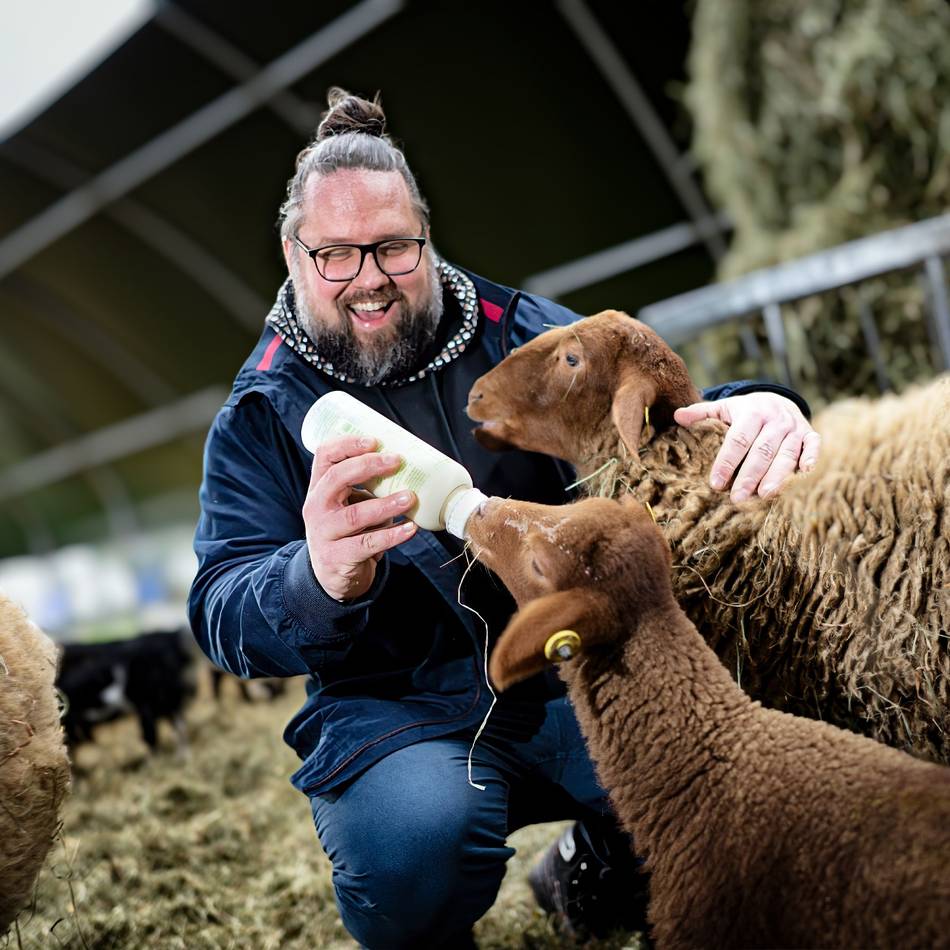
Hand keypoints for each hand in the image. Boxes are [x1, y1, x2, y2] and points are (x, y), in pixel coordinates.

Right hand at [303, 435, 416, 600]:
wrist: (332, 577)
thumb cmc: (348, 532)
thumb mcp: (347, 505)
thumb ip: (367, 488)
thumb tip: (409, 469)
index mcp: (319, 488)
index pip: (325, 456)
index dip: (348, 444)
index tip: (375, 440)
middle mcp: (317, 507)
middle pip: (337, 478)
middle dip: (368, 466)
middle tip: (397, 461)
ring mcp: (324, 533)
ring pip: (355, 515)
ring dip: (385, 504)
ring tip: (410, 497)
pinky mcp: (337, 557)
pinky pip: (367, 544)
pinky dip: (391, 535)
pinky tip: (410, 528)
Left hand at [673, 393, 820, 501]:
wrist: (777, 400)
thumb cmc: (744, 412)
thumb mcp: (723, 409)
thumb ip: (701, 413)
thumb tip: (677, 416)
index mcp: (752, 412)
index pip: (738, 440)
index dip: (727, 462)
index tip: (715, 483)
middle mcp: (775, 419)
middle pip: (762, 450)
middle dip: (749, 476)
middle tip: (737, 498)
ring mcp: (795, 427)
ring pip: (786, 454)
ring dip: (777, 476)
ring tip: (764, 496)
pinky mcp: (810, 434)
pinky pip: (813, 446)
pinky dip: (812, 458)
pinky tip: (805, 473)